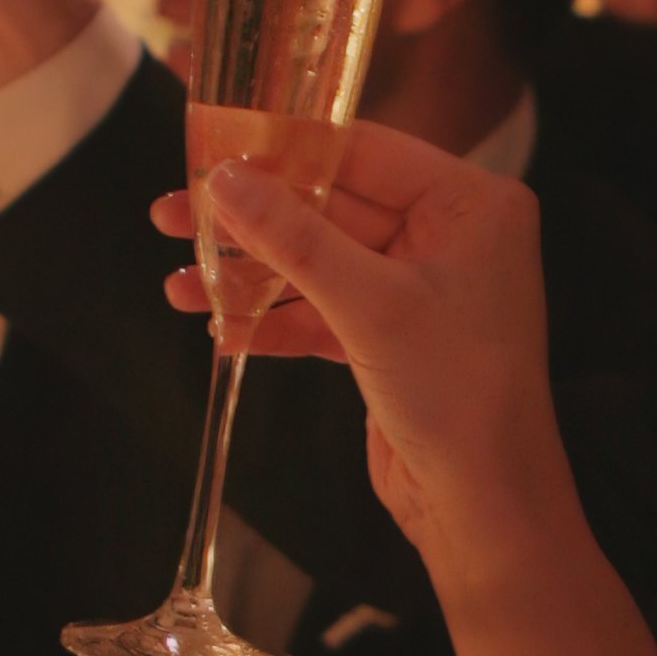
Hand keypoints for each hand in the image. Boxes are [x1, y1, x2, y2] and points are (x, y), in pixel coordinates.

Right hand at [149, 127, 578, 572]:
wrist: (484, 505)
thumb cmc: (457, 394)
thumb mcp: (370, 306)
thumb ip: (294, 237)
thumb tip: (223, 178)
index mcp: (469, 204)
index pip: (361, 153)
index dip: (281, 152)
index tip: (209, 150)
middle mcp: (449, 236)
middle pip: (331, 206)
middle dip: (252, 220)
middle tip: (172, 214)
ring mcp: (419, 288)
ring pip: (318, 263)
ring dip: (249, 276)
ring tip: (179, 284)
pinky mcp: (392, 338)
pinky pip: (323, 312)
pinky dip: (273, 321)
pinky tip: (218, 328)